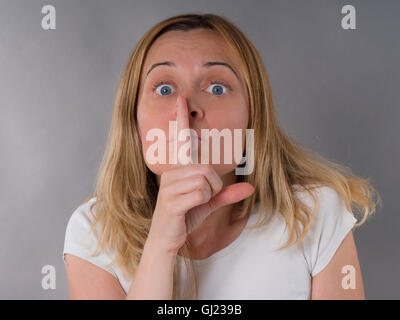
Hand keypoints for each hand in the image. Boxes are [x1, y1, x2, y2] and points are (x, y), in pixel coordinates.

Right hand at [147, 96, 254, 254]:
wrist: (167, 238)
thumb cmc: (186, 216)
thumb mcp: (209, 203)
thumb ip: (227, 193)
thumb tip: (250, 188)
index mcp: (179, 169)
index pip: (181, 141)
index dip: (182, 119)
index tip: (181, 100)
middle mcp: (172, 173)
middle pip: (207, 167)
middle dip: (214, 184)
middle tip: (205, 196)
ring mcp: (170, 186)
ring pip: (205, 179)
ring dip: (209, 193)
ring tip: (196, 203)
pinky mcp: (171, 200)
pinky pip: (201, 193)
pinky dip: (204, 201)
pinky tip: (190, 209)